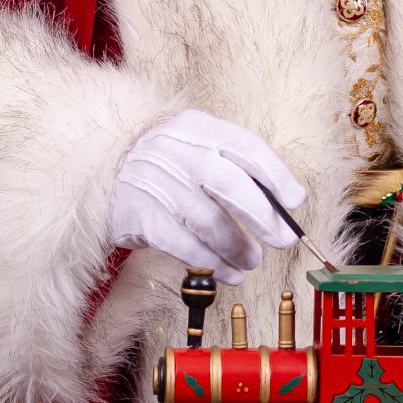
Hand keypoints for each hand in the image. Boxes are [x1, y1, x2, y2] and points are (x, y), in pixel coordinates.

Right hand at [110, 108, 307, 282]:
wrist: (108, 163)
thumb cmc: (171, 158)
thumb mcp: (199, 143)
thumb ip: (238, 164)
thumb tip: (287, 200)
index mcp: (200, 128)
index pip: (246, 147)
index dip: (276, 175)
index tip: (295, 202)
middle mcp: (179, 153)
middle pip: (229, 184)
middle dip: (263, 215)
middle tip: (284, 240)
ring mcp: (158, 185)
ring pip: (207, 220)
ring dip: (237, 246)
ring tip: (253, 261)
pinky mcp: (143, 218)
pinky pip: (184, 245)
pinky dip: (212, 263)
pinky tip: (229, 273)